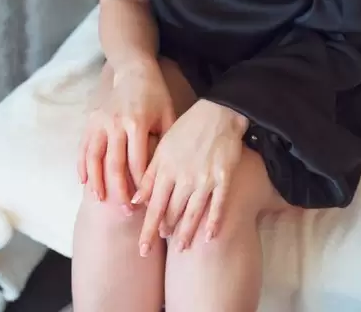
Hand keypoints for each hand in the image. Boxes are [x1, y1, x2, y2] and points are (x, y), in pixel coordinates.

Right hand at [77, 61, 175, 207]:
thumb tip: (168, 175)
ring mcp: (100, 122)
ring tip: (101, 201)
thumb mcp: (168, 114)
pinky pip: (83, 147)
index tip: (144, 204)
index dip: (140, 186)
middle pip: (114, 165)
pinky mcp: (91, 120)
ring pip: (94, 158)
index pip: (136, 163)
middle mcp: (115, 124)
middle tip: (125, 212)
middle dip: (119, 191)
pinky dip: (82, 165)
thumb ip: (167, 142)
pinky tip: (84, 182)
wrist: (134, 71)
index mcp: (137, 123)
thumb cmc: (156, 95)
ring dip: (96, 182)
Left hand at [132, 99, 247, 255]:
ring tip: (181, 249)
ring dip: (186, 233)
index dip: (148, 229)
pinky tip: (209, 237)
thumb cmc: (187, 129)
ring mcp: (205, 178)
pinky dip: (213, 222)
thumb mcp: (163, 147)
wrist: (218, 112)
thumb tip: (136, 201)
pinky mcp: (224, 178)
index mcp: (166, 167)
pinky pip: (218, 205)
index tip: (142, 249)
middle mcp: (184, 176)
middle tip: (161, 246)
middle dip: (165, 232)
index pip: (154, 206)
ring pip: (193, 213)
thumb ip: (149, 174)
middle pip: (173, 212)